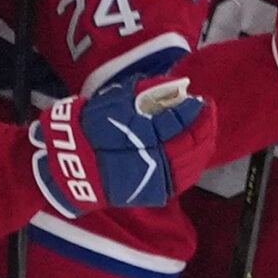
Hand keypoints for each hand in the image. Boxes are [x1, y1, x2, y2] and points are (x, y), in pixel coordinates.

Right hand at [30, 77, 210, 217]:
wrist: (69, 168)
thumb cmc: (87, 131)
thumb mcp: (112, 104)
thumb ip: (145, 92)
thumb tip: (176, 84)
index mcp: (143, 136)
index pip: (180, 121)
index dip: (194, 110)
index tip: (200, 100)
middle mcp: (153, 159)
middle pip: (193, 142)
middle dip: (204, 126)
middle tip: (207, 112)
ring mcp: (156, 179)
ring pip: (193, 162)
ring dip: (204, 144)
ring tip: (205, 130)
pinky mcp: (154, 192)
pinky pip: (184, 179)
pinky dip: (195, 164)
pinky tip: (196, 152)